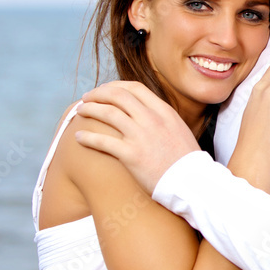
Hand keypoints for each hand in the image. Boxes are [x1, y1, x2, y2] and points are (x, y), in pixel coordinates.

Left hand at [74, 81, 200, 194]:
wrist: (191, 182)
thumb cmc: (185, 161)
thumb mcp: (179, 130)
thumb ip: (163, 119)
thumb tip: (149, 114)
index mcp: (164, 111)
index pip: (135, 88)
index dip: (116, 86)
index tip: (105, 90)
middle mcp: (152, 119)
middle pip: (118, 95)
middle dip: (98, 93)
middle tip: (87, 98)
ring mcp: (141, 136)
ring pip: (108, 113)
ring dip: (89, 109)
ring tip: (80, 112)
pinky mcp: (131, 155)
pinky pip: (102, 141)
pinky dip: (87, 137)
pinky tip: (78, 138)